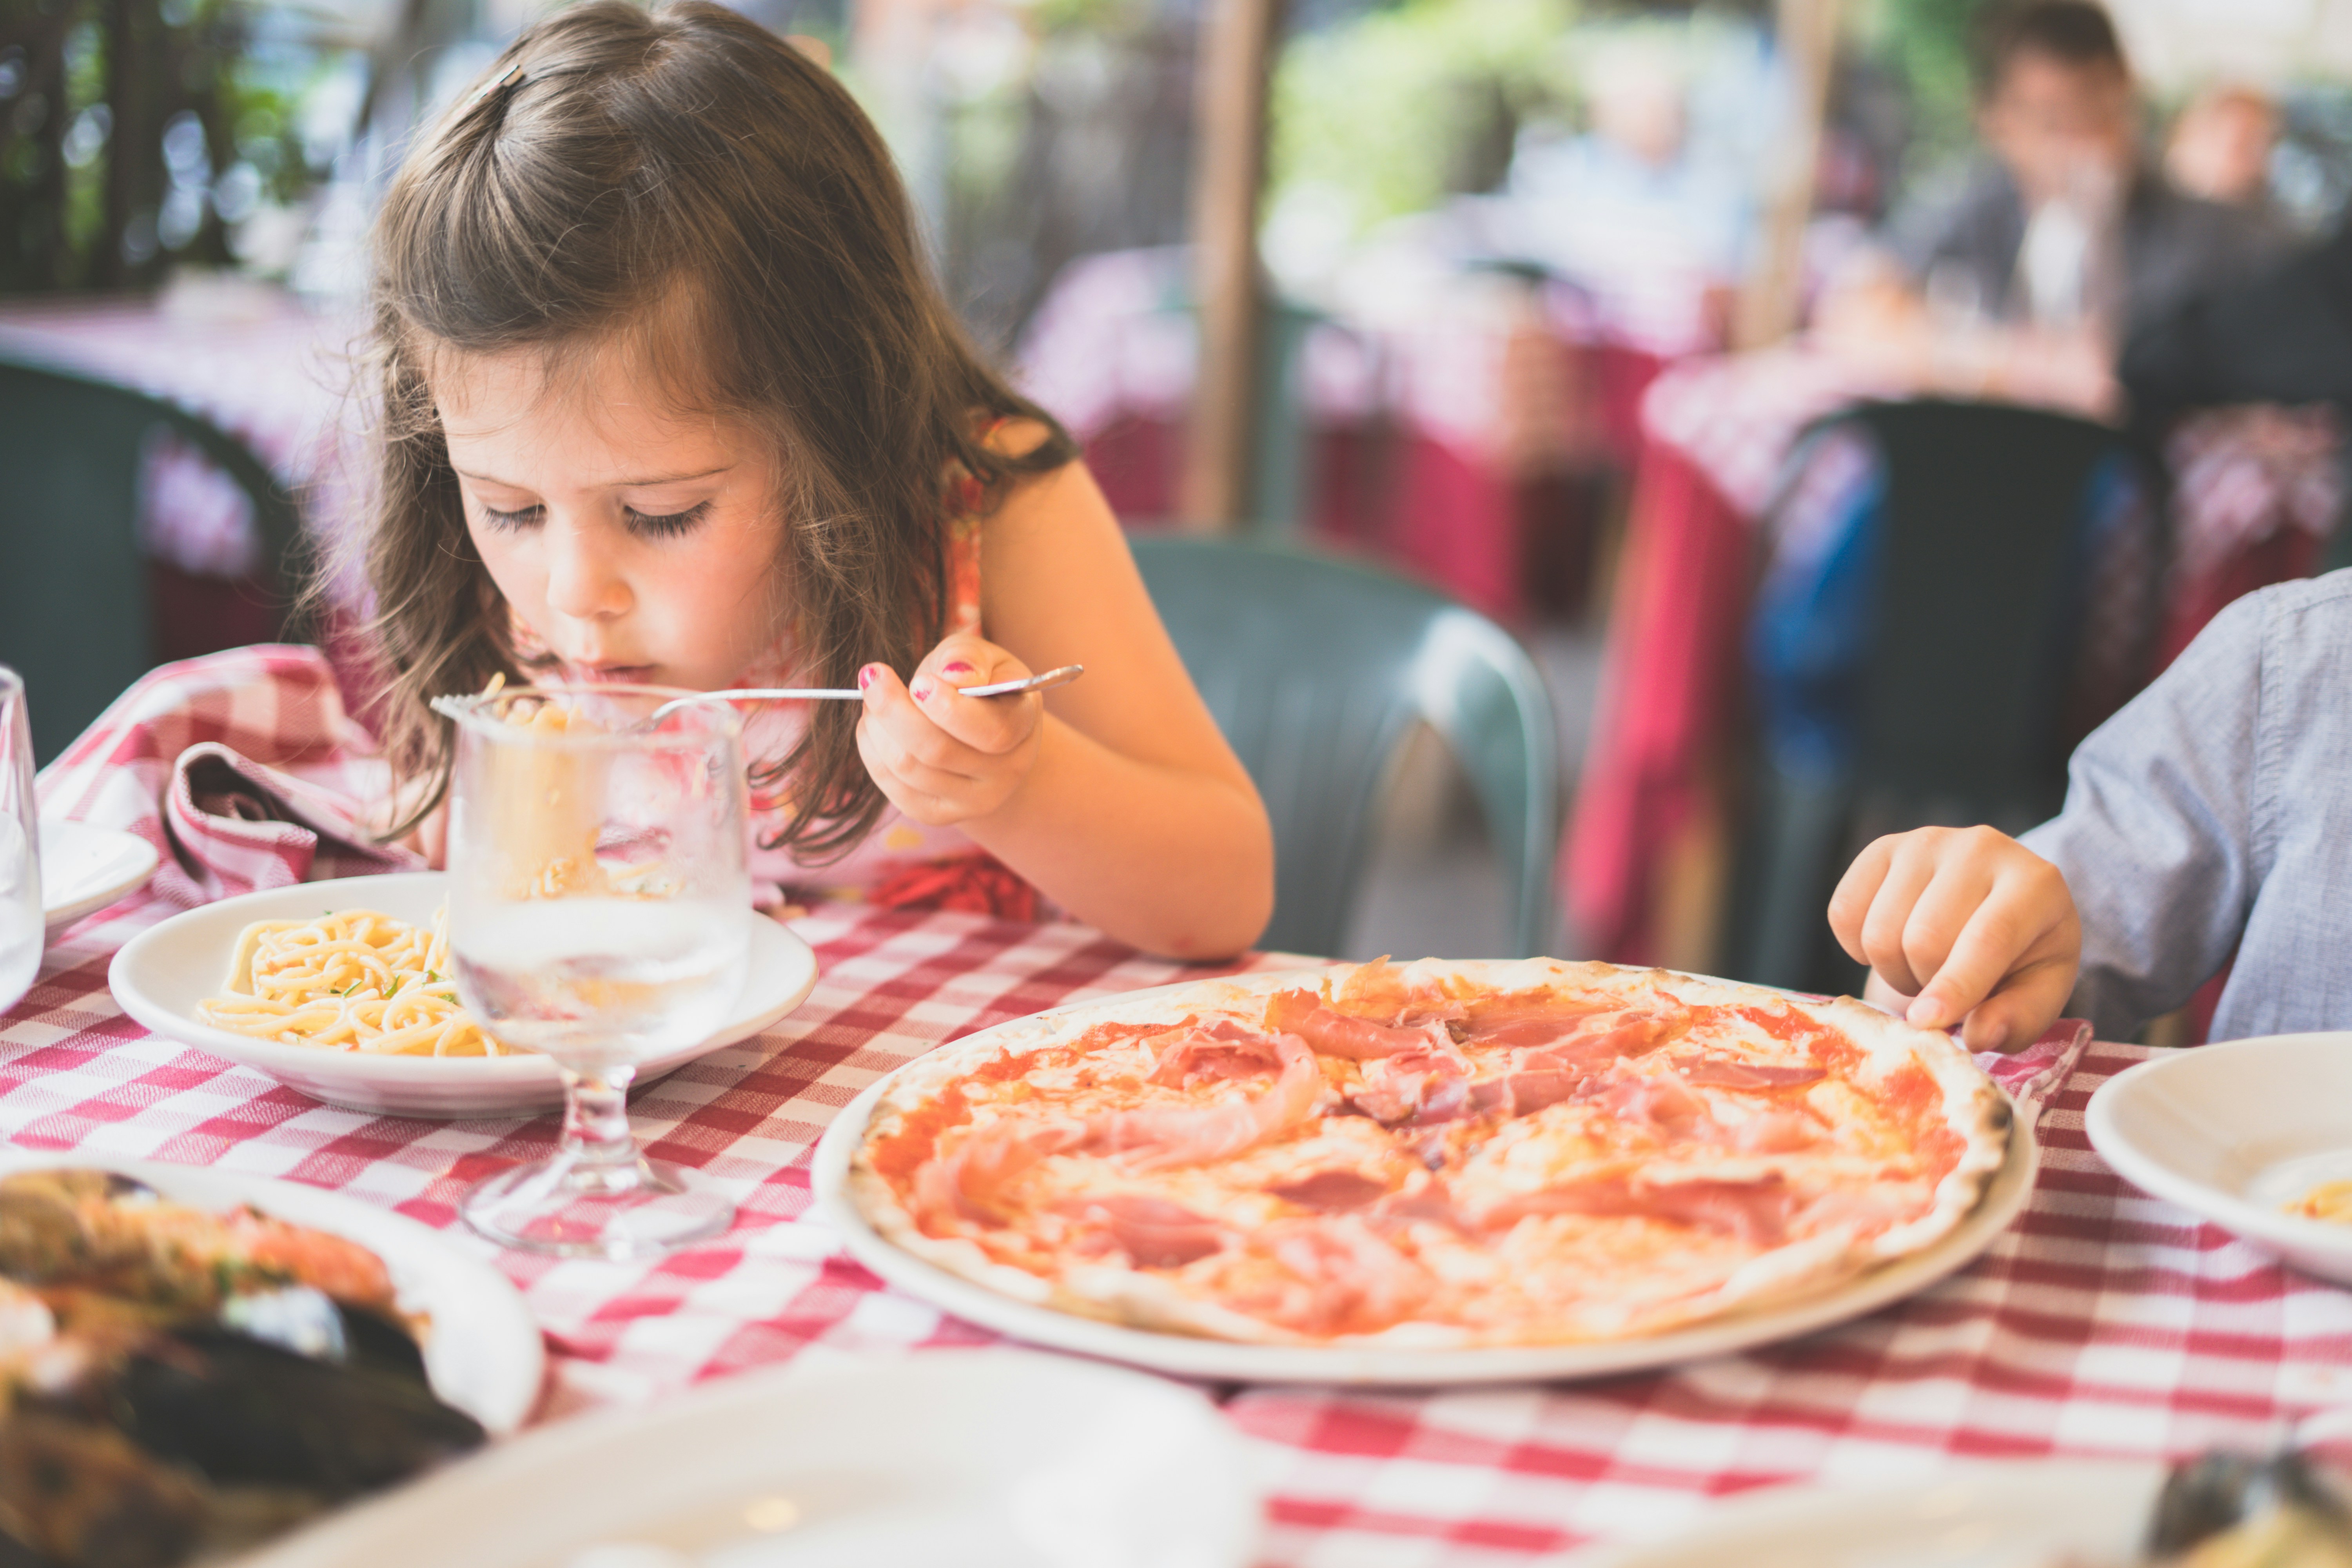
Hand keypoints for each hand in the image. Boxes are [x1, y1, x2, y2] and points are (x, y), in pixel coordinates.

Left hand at [855, 633, 1044, 825]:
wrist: (978, 728)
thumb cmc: (978, 682)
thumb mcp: (982, 656)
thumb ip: (969, 657)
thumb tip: (951, 675)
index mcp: (1023, 728)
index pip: (991, 731)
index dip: (949, 708)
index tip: (918, 681)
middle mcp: (1006, 772)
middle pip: (938, 752)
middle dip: (894, 710)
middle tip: (872, 675)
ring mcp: (973, 800)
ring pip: (908, 768)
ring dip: (878, 727)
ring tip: (873, 695)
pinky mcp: (936, 813)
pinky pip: (891, 785)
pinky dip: (872, 749)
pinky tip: (874, 725)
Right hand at [1827, 825, 2081, 1051]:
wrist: (1995, 900)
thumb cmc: (2022, 954)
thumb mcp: (2039, 992)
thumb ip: (2017, 1018)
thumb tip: (1978, 1036)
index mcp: (2035, 884)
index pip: (1987, 937)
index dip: (1955, 986)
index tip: (1925, 1023)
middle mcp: (1981, 848)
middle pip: (1923, 939)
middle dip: (1924, 984)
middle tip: (1941, 991)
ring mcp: (1926, 842)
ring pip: (1880, 931)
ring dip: (1893, 970)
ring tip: (1921, 968)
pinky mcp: (1883, 847)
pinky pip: (1844, 912)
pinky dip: (1856, 947)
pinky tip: (1891, 944)